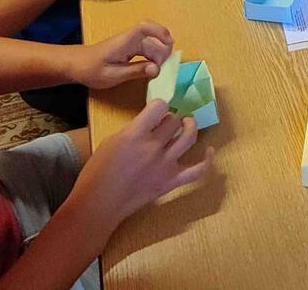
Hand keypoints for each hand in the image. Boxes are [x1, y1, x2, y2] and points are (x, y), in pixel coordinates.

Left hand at [68, 21, 173, 88]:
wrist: (75, 65)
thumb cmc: (91, 69)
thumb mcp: (113, 75)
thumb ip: (135, 71)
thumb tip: (157, 69)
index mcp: (125, 41)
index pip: (145, 27)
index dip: (160, 32)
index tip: (170, 44)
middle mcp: (129, 39)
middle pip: (153, 39)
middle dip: (163, 51)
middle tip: (164, 69)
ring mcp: (129, 43)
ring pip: (151, 45)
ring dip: (158, 56)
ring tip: (158, 72)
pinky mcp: (128, 49)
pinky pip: (146, 50)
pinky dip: (152, 59)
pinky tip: (152, 70)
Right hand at [74, 99, 214, 226]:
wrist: (100, 203)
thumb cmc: (98, 171)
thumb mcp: (112, 140)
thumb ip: (134, 129)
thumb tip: (151, 124)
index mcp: (136, 134)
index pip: (160, 106)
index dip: (159, 105)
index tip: (155, 110)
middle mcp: (154, 148)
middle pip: (174, 121)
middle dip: (170, 118)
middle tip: (165, 122)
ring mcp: (166, 166)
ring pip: (189, 137)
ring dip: (190, 127)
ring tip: (187, 124)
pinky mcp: (172, 182)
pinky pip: (197, 171)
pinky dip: (207, 160)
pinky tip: (209, 150)